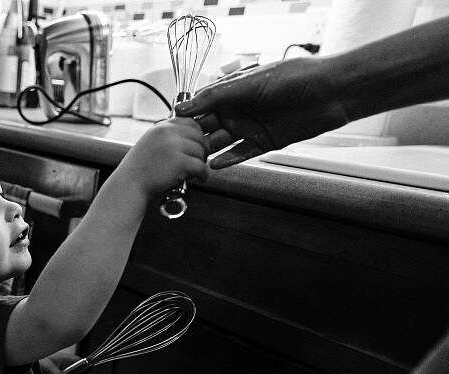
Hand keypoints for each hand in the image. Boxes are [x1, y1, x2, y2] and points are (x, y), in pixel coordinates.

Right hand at [118, 116, 207, 196]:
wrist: (128, 187)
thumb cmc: (137, 171)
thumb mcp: (149, 144)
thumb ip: (165, 138)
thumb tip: (187, 137)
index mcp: (160, 127)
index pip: (189, 122)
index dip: (197, 134)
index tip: (197, 145)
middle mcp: (167, 133)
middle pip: (198, 136)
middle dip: (203, 149)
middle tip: (200, 160)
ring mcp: (174, 147)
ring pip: (201, 151)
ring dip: (201, 163)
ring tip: (196, 172)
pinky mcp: (180, 163)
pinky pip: (201, 166)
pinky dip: (203, 174)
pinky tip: (199, 178)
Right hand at [175, 58, 348, 168]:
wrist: (331, 92)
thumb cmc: (294, 78)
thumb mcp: (249, 83)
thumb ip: (216, 96)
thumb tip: (186, 105)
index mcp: (234, 91)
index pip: (203, 105)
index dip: (187, 116)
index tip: (170, 127)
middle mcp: (240, 109)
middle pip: (210, 126)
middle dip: (194, 137)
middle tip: (179, 148)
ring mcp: (252, 127)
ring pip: (223, 142)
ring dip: (208, 151)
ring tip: (193, 160)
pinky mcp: (265, 142)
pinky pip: (241, 153)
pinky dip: (228, 160)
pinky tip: (214, 166)